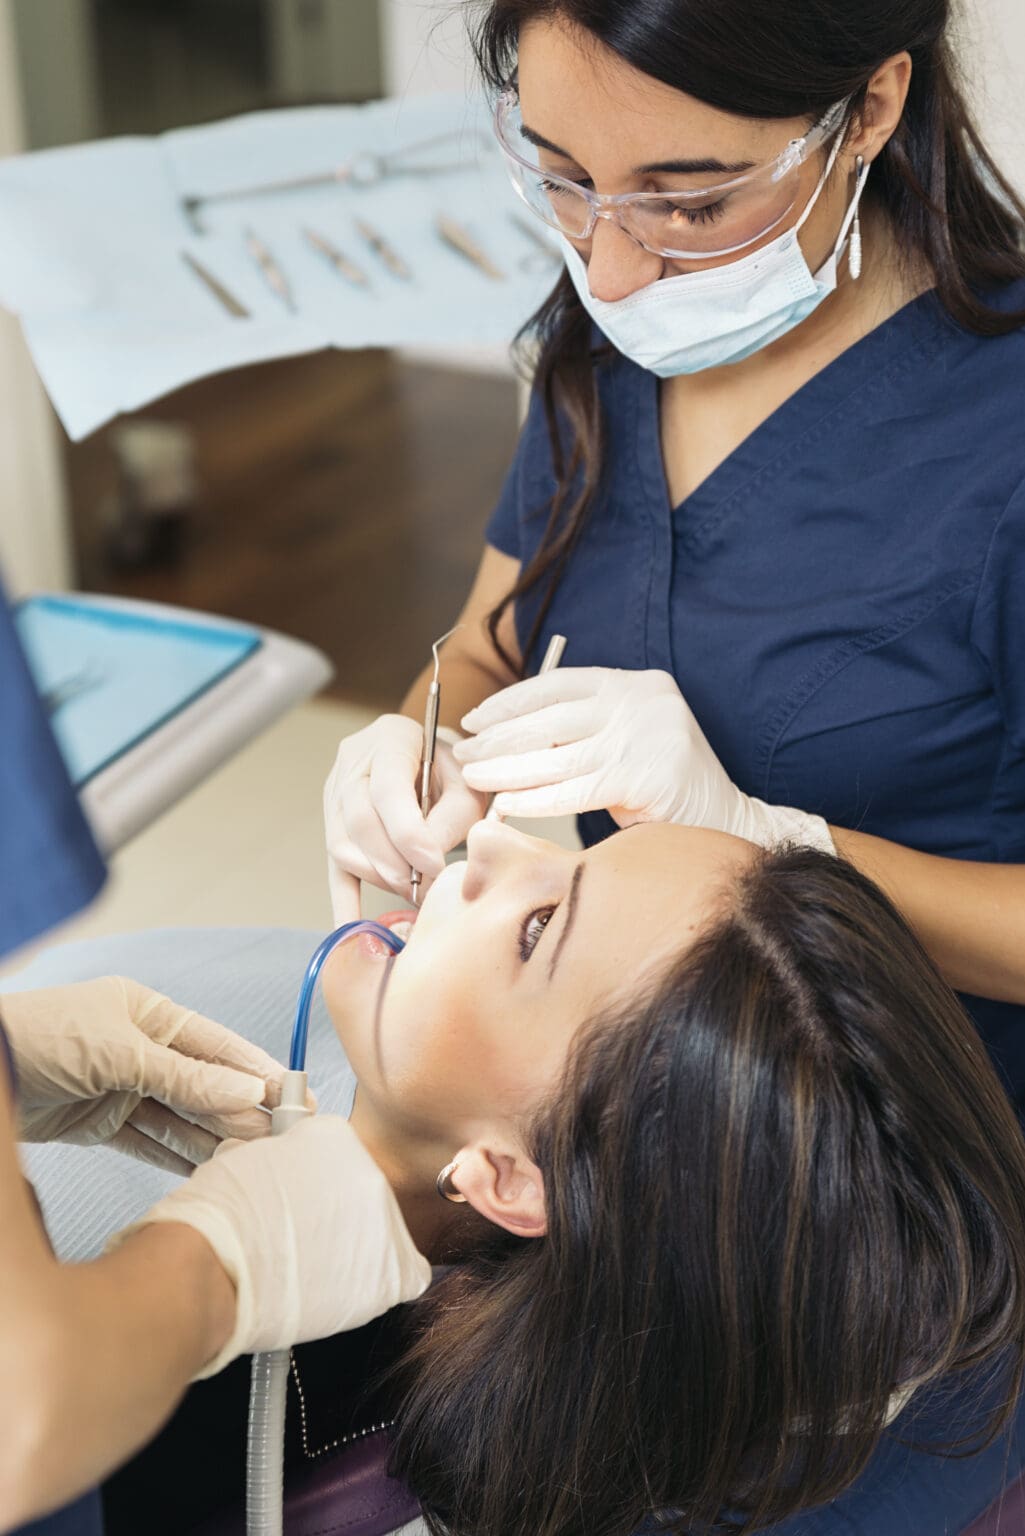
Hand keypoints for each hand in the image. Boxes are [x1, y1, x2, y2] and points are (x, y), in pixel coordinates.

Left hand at [1, 978, 289, 1173]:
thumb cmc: (43, 1038)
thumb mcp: (121, 1052)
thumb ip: (187, 1076)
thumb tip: (249, 1091)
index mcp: (148, 1013)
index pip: (216, 1045)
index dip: (255, 1070)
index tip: (294, 1095)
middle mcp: (140, 1049)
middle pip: (203, 1083)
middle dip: (241, 1110)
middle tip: (281, 1139)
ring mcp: (121, 1087)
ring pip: (180, 1116)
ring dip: (215, 1136)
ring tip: (254, 1160)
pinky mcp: (100, 1123)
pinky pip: (149, 1141)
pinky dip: (179, 1155)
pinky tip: (211, 1168)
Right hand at [117, 1115, 431, 1373]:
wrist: (212, 1268)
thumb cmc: (215, 1222)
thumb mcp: (246, 1162)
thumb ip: (282, 1162)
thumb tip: (288, 1174)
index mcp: (333, 1136)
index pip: (341, 1161)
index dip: (318, 1191)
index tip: (304, 1207)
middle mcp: (367, 1170)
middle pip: (365, 1198)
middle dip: (341, 1220)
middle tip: (308, 1244)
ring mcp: (383, 1219)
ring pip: (385, 1236)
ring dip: (358, 1253)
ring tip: (314, 1272)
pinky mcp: (392, 1269)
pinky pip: (407, 1274)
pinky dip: (382, 1285)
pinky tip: (347, 1292)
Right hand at [324, 713, 485, 922]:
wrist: (431, 755)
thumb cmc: (454, 768)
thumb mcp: (468, 780)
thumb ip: (454, 816)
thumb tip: (428, 863)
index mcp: (390, 739)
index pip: (388, 791)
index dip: (408, 835)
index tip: (434, 867)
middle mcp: (352, 762)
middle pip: (359, 821)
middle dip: (394, 864)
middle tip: (426, 890)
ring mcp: (334, 792)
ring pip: (341, 845)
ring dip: (378, 877)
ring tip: (412, 892)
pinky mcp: (332, 823)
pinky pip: (332, 865)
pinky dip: (343, 900)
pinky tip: (351, 930)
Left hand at [456, 667, 834, 850]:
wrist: (728, 824)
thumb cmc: (665, 788)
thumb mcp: (627, 741)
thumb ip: (584, 728)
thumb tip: (507, 733)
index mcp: (636, 684)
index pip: (559, 684)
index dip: (511, 702)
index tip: (475, 719)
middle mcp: (644, 701)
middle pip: (552, 718)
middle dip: (501, 737)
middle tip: (464, 752)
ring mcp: (647, 736)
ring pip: (557, 756)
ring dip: (508, 769)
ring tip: (474, 779)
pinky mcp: (646, 776)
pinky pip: (574, 789)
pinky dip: (535, 798)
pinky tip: (506, 805)